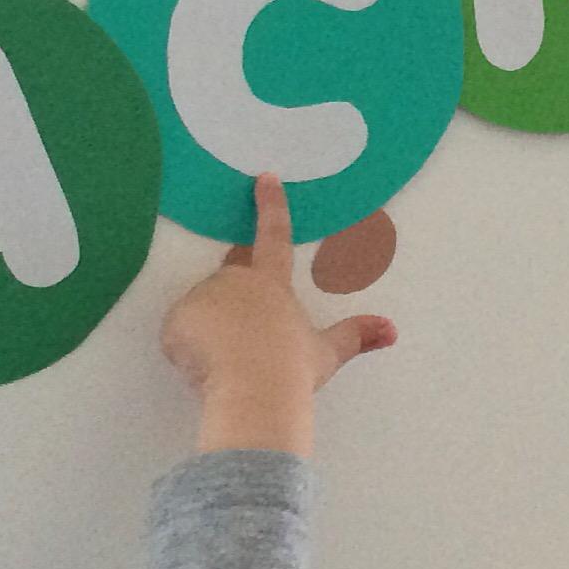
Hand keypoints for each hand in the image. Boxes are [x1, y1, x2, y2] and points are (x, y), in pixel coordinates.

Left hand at [160, 175, 395, 454]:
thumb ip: (355, 336)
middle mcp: (236, 280)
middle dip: (232, 302)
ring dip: (209, 332)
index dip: (271, 206)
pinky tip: (204, 369)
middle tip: (242, 339)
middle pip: (229, 279)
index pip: (274, 236)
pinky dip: (186, 350)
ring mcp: (203, 295)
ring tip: (227, 366)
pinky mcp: (177, 318)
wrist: (256, 390)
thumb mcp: (326, 353)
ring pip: (201, 312)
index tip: (264, 177)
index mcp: (273, 283)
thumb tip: (391, 330)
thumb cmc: (293, 370)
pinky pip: (178, 334)